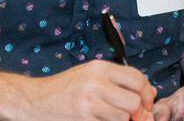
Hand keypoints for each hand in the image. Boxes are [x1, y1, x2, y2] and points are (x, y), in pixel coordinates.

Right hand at [23, 59, 156, 120]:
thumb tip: (147, 92)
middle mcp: (95, 83)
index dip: (147, 93)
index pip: (137, 79)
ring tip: (111, 117)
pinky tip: (100, 120)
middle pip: (134, 102)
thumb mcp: (90, 74)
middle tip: (134, 116)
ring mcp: (89, 103)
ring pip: (123, 117)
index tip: (147, 102)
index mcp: (100, 68)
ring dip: (121, 120)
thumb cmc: (65, 88)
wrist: (35, 100)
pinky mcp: (83, 119)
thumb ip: (117, 80)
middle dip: (137, 112)